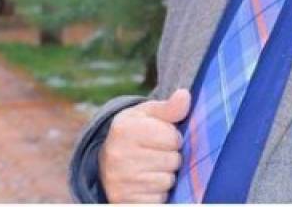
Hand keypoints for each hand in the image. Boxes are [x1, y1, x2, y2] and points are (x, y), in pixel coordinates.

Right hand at [100, 88, 190, 203]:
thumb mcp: (147, 114)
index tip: (163, 137)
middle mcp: (119, 155)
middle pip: (172, 160)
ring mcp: (120, 180)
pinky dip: (158, 193)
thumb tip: (185, 96)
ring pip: (167, 181)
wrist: (106, 162)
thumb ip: (169, 107)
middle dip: (171, 157)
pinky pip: (158, 199)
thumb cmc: (134, 133)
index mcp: (126, 129)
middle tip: (157, 153)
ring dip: (166, 176)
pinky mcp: (124, 201)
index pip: (173, 137)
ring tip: (151, 168)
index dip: (173, 137)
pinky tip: (146, 183)